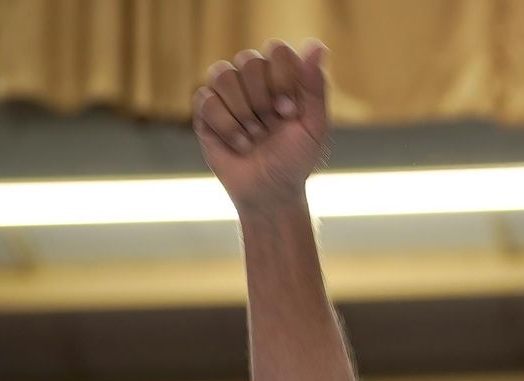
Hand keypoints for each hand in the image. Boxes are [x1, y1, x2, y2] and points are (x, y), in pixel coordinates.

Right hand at [193, 39, 328, 214]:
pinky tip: (239, 144)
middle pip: (248, 61)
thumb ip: (315, 86)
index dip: (281, 80)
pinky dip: (226, 126)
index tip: (289, 113)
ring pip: (223, 74)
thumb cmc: (295, 159)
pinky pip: (205, 99)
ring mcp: (228, 93)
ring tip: (254, 137)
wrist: (269, 192)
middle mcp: (254, 79)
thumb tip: (317, 45)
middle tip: (270, 128)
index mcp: (282, 77)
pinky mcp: (206, 111)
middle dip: (261, 101)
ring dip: (242, 112)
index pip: (277, 51)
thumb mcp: (314, 126)